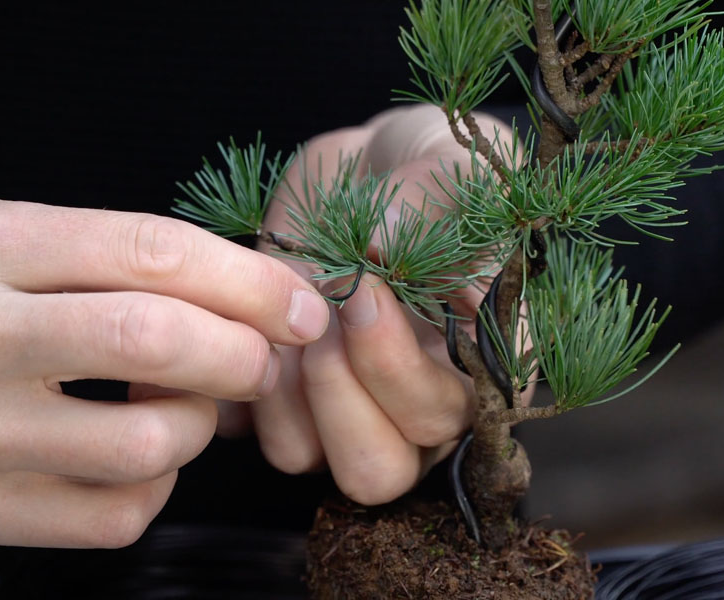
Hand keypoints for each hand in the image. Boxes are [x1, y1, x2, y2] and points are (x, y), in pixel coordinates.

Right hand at [0, 200, 328, 547]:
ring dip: (198, 425)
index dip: (249, 279)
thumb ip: (117, 263)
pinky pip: (117, 514)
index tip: (303, 304)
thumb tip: (263, 301)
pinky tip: (136, 457)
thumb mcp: (15, 246)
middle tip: (260, 358)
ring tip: (179, 405)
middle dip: (241, 352)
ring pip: (149, 440)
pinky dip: (158, 487)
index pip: (151, 251)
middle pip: (157, 340)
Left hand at [216, 105, 524, 503]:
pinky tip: (256, 320)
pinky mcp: (290, 402)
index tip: (366, 289)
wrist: (373, 175)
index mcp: (479, 369)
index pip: (452, 423)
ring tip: (288, 310)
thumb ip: (437, 203)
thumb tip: (380, 244)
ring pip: (311, 460)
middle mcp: (417, 408)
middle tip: (325, 307)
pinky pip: (256, 432)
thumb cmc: (433, 175)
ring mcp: (353, 413)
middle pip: (381, 469)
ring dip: (289, 387)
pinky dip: (244, 385)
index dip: (400, 372)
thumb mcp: (453, 169)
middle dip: (341, 390)